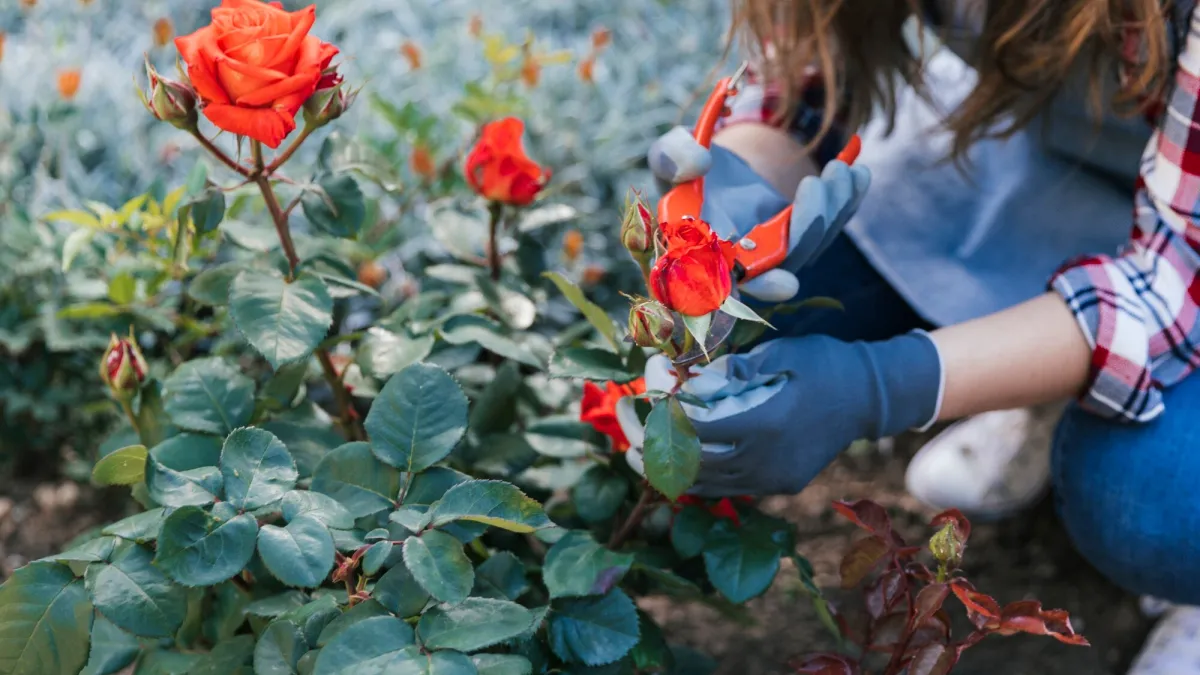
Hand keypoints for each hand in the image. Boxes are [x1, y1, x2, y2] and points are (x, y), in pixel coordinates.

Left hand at [617, 332, 942, 496]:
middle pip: (692, 465)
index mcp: (765, 423)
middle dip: (652, 445)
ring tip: (639, 448)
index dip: (665, 411)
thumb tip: (688, 380)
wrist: (870, 396)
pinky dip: (699, 474)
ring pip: (706, 484)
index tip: (647, 391)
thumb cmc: (824, 363)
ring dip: (668, 467)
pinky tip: (679, 457)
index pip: (696, 428)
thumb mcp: (778, 352)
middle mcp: (766, 460)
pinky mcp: (779, 486)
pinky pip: (728, 488)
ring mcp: (773, 479)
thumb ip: (732, 368)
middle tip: (626, 426)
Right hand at [647, 126, 870, 302]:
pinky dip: (847, 201)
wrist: (717, 164)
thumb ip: (672, 158)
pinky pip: (830, 228)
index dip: (756, 289)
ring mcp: (776, 256)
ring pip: (812, 245)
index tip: (785, 284)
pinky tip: (857, 173)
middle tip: (814, 185)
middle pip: (783, 265)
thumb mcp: (671, 155)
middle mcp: (743, 266)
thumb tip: (699, 163)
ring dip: (832, 209)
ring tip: (839, 169)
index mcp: (704, 257)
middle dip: (807, 231)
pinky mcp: (801, 239)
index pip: (729, 287)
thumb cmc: (687, 168)